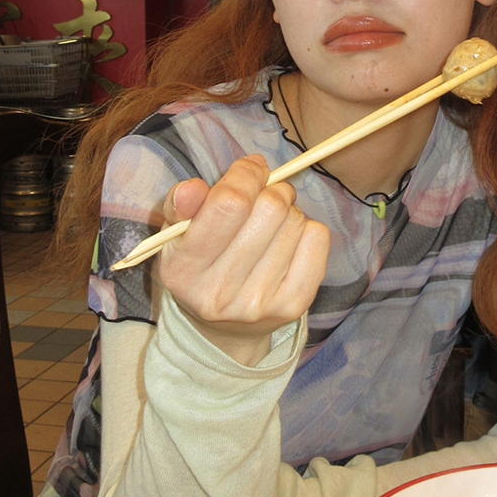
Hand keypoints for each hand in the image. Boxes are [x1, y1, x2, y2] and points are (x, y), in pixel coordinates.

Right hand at [157, 155, 329, 365]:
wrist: (226, 326)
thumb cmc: (201, 263)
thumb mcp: (178, 234)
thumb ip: (181, 205)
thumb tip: (193, 189)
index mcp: (183, 269)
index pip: (229, 204)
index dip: (246, 174)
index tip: (250, 169)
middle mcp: (220, 292)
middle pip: (270, 208)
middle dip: (270, 190)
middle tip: (263, 197)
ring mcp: (259, 303)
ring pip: (295, 220)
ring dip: (287, 211)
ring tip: (270, 225)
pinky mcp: (293, 306)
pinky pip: (318, 239)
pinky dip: (307, 229)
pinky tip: (289, 240)